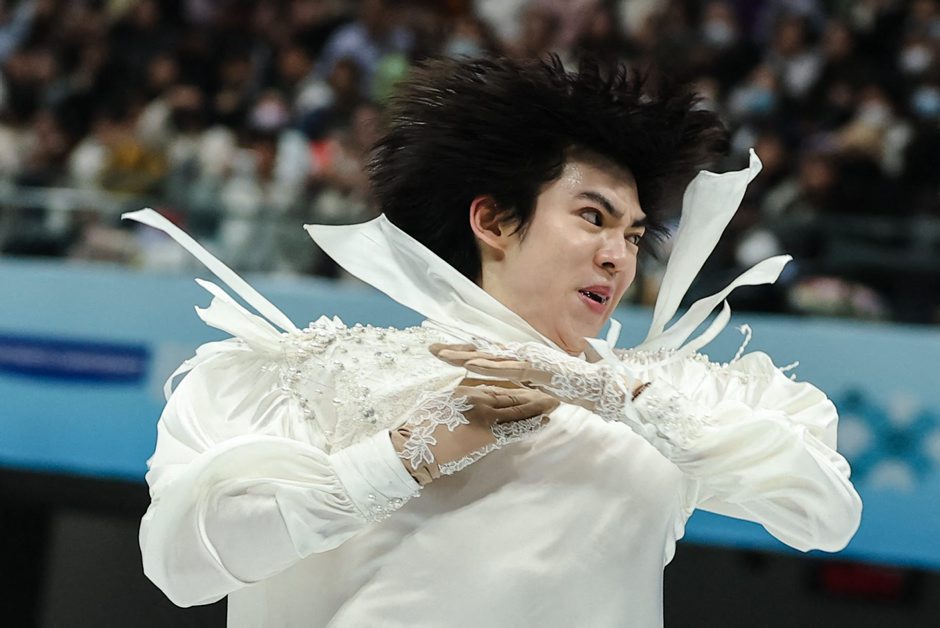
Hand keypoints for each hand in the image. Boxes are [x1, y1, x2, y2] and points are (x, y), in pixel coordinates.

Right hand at [390, 381, 557, 484]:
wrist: (414, 449)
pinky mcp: (488, 438)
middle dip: (535, 394)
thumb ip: (463, 397)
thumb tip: (476, 395)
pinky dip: (531, 424)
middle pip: (515, 396)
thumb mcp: (443, 402)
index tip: (535, 382)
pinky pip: (514, 430)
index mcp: (469, 392)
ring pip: (518, 411)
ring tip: (554, 403)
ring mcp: (486, 419)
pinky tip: (543, 420)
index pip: (501, 386)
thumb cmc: (423, 425)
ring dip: (538, 407)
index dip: (520, 384)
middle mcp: (481, 401)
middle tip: (554, 391)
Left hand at [431, 343, 645, 419]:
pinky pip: (505, 368)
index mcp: (520, 357)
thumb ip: (526, 383)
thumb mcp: (541, 386)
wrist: (597, 384)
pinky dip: (487, 366)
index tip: (442, 350)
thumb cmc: (571, 385)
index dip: (464, 351)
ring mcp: (526, 359)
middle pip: (481, 351)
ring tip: (441, 354)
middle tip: (430, 348)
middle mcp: (520, 353)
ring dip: (463, 355)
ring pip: (488, 357)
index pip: (486, 353)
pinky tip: (469, 365)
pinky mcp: (534, 368)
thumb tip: (514, 386)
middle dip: (455, 350)